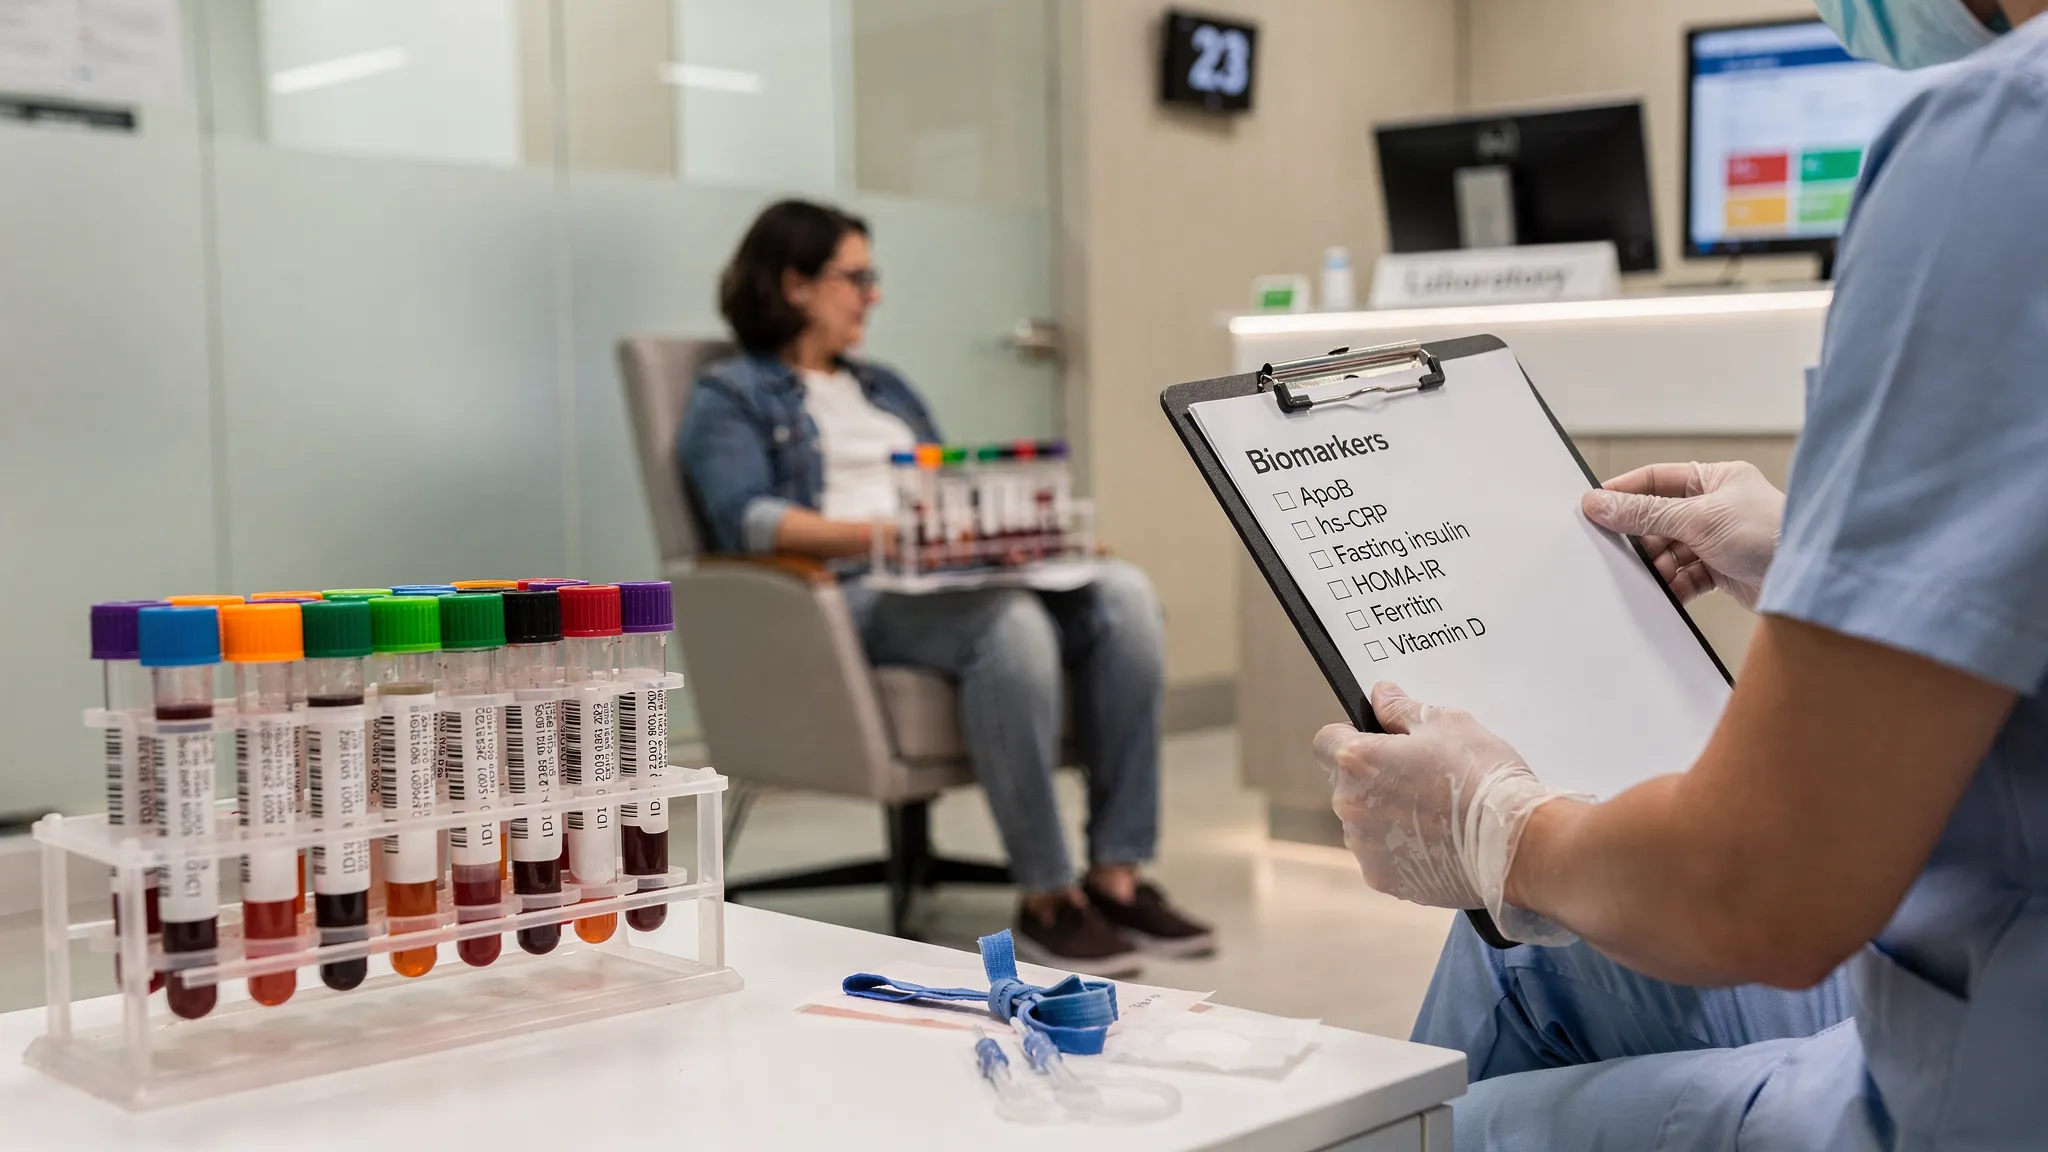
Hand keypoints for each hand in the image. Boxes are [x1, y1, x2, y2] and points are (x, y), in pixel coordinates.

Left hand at [1314, 683, 1586, 944]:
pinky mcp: (1384, 880)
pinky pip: (1383, 856)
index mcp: (1357, 762)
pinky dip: (1402, 849)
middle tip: (1421, 776)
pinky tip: (1438, 841)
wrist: (1518, 845)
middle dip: (1374, 777)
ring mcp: (1365, 848)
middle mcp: (1349, 807)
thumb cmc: (1484, 778)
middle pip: (1346, 784)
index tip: (1379, 740)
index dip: (1351, 735)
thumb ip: (1402, 708)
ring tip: (1436, 812)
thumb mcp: (1448, 723)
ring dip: (1386, 815)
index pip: (1327, 741)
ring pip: (1364, 822)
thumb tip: (1380, 696)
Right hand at [1581, 461, 1783, 609]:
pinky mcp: (1723, 569)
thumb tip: (1600, 504)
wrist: (1807, 581)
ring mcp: (1719, 539)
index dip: (1625, 492)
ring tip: (1651, 575)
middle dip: (1642, 538)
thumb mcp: (1697, 518)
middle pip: (1659, 519)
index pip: (1657, 480)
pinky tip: (1668, 592)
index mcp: (1715, 480)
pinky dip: (1674, 585)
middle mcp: (1716, 507)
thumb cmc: (1769, 534)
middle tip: (1619, 551)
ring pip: (1671, 551)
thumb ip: (1645, 513)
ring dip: (1658, 565)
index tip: (1595, 507)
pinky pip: (1686, 576)